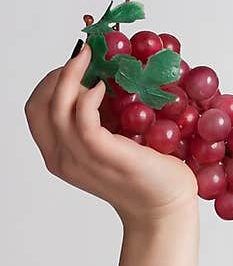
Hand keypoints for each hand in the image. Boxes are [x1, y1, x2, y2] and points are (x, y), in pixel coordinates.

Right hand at [23, 41, 197, 226]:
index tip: (73, 64)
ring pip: (57, 109)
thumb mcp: (109, 141)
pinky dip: (88, 96)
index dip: (49, 82)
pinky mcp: (104, 155)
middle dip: (57, 75)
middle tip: (83, 58)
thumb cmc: (142, 174)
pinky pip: (83, 119)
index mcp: (60, 156)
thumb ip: (96, 118)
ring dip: (71, 77)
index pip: (36, 110)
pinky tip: (102, 87)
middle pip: (39, 106)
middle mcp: (63, 160)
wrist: (164, 207)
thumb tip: (96, 75)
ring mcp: (81, 159)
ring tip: (92, 63)